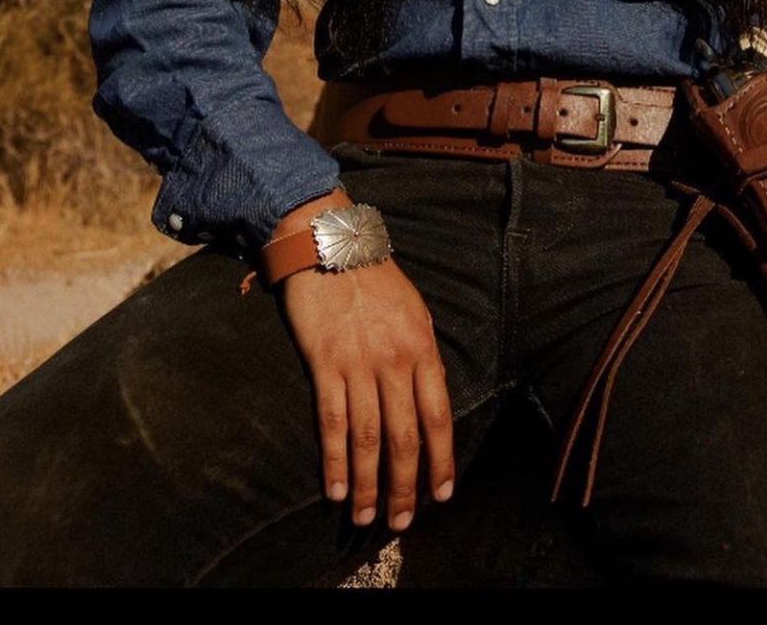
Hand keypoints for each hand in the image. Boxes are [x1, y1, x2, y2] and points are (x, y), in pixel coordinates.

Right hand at [275, 194, 454, 529]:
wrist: (329, 244)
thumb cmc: (374, 276)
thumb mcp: (413, 310)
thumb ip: (420, 354)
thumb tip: (426, 399)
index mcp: (422, 346)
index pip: (438, 415)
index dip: (441, 459)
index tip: (443, 493)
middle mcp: (394, 360)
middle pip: (404, 436)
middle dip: (404, 486)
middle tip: (401, 521)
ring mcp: (358, 363)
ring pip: (368, 438)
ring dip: (368, 484)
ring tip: (366, 516)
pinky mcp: (323, 363)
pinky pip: (332, 422)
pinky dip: (335, 460)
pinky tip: (336, 488)